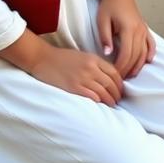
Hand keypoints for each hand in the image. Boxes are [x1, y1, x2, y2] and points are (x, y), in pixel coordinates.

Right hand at [0, 30, 123, 105]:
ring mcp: (82, 78)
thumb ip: (95, 65)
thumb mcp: (82, 56)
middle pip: (111, 84)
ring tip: (112, 105)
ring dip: (110, 101)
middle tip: (118, 100)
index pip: (114, 73)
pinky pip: (92, 97)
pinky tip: (101, 106)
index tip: (120, 90)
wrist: (43, 58)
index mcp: (94, 59)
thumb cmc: (61, 58)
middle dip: (117, 94)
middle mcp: (90, 68)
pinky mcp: (74, 87)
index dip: (120, 84)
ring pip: (104, 92)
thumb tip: (106, 79)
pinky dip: (99, 102)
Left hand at [97, 0, 155, 78]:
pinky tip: (148, 62)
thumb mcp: (102, 20)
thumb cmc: (110, 5)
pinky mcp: (145, 29)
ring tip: (130, 75)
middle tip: (119, 79)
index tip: (114, 74)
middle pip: (136, 57)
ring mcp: (144, 31)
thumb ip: (105, 37)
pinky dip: (150, 54)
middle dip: (128, 70)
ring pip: (144, 53)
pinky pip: (151, 45)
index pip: (126, 54)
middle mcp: (139, 31)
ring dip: (138, 66)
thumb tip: (107, 54)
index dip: (120, 67)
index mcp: (128, 29)